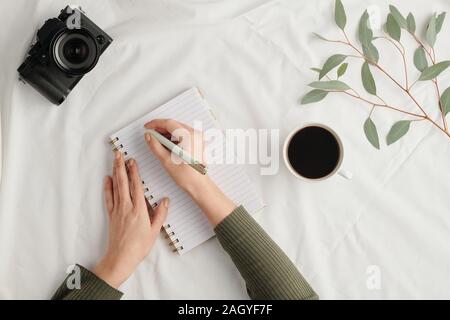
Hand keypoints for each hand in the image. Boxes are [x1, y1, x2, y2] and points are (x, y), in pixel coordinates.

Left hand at [93, 151, 168, 288]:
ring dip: (115, 173)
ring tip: (115, 161)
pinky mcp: (111, 216)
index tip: (133, 161)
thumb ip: (160, 214)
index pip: (136, 186)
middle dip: (121, 166)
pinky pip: (109, 198)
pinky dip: (107, 187)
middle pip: (123, 182)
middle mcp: (127, 207)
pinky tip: (107, 179)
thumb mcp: (154, 231)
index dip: (134, 172)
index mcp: (139, 210)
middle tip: (119, 154)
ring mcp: (117, 211)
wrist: (121, 258)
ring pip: (116, 187)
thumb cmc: (139, 247)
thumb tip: (165, 200)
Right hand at [144, 119, 235, 225]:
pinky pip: (185, 134)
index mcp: (189, 136)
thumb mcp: (167, 161)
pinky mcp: (199, 142)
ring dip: (168, 133)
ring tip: (158, 141)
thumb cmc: (188, 176)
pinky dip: (175, 137)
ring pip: (179, 129)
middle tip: (150, 134)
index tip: (147, 127)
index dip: (156, 124)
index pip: (169, 123)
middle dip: (161, 128)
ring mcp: (199, 138)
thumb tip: (149, 137)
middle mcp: (196, 134)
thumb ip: (155, 146)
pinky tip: (168, 144)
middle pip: (175, 125)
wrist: (200, 186)